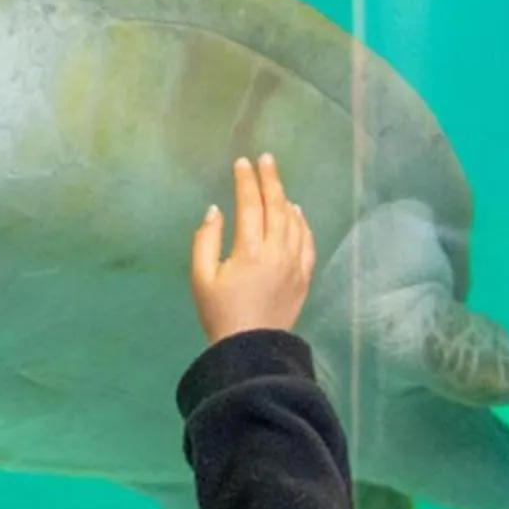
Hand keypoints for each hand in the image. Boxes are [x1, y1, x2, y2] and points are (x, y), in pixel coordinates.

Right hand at [189, 153, 317, 343]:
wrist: (251, 349)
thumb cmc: (219, 313)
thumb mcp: (201, 278)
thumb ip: (205, 240)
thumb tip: (215, 211)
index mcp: (249, 250)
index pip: (250, 204)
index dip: (246, 181)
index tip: (242, 163)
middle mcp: (277, 251)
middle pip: (276, 206)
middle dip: (270, 179)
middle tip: (265, 159)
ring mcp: (294, 263)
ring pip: (294, 221)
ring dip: (285, 198)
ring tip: (277, 183)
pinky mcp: (304, 276)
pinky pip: (307, 241)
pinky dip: (302, 223)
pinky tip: (297, 213)